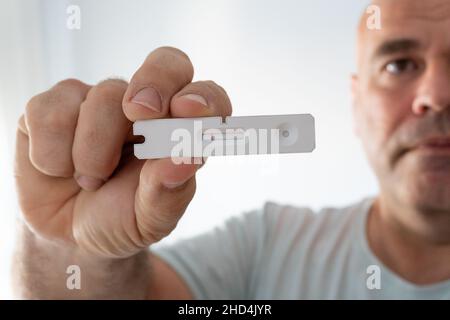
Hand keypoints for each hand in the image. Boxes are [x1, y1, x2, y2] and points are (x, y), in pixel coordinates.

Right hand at [15, 47, 231, 257]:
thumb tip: (188, 157)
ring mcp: (98, 101)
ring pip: (103, 96)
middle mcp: (144, 108)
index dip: (203, 97)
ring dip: (93, 153)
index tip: (188, 111)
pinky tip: (58, 169)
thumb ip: (169, 191)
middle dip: (154, 84)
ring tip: (90, 181)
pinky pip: (49, 110)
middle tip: (138, 113)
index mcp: (178, 131)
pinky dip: (52, 154)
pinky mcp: (53, 106)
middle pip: (165, 63)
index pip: (206, 97)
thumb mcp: (150, 219)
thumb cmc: (119, 219)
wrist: (68, 236)